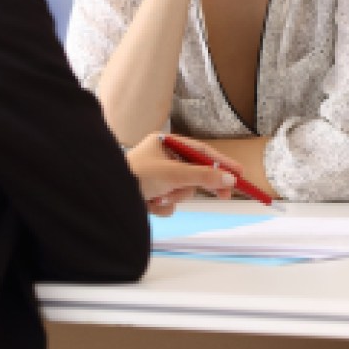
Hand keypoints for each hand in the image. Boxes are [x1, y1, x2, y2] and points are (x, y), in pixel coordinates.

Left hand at [126, 133, 240, 216]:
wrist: (109, 197)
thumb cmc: (138, 176)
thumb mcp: (175, 174)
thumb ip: (203, 176)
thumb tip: (230, 179)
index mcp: (166, 143)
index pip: (201, 151)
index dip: (222, 162)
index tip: (239, 172)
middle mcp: (162, 158)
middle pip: (194, 172)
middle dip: (201, 184)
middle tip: (226, 195)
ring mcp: (157, 177)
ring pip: (183, 189)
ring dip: (176, 196)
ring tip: (162, 197)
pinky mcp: (152, 194)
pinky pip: (170, 201)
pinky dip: (164, 205)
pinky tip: (152, 204)